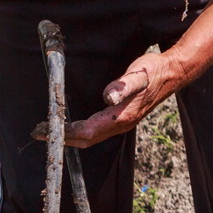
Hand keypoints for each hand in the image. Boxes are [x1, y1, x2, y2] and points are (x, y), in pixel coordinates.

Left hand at [43, 50, 189, 147]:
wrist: (173, 73)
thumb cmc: (154, 71)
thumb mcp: (139, 74)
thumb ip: (123, 85)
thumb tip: (107, 96)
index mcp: (121, 117)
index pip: (87, 132)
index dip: (65, 132)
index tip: (47, 128)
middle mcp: (121, 124)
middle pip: (86, 140)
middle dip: (62, 138)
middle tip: (40, 131)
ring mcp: (122, 123)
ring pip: (91, 137)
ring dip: (70, 136)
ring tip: (50, 130)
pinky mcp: (122, 118)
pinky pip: (97, 131)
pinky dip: (80, 131)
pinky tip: (72, 125)